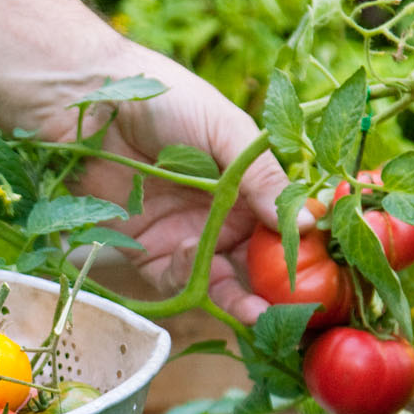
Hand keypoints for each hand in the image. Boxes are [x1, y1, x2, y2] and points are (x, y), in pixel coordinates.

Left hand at [54, 52, 292, 323]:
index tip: (319, 273)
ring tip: (257, 312)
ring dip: (239, 298)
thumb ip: (262, 177)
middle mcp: (223, 215)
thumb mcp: (225, 130)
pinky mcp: (148, 251)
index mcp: (249, 185)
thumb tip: (308, 224)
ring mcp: (186, 234)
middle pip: (255, 262)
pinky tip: (195, 257)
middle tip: (295, 313)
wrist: (94, 100)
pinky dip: (190, 277)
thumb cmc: (168, 100)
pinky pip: (176, 279)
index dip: (300, 251)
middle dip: (274, 289)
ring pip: (220, 279)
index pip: (282, 226)